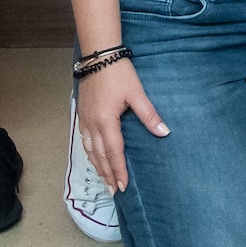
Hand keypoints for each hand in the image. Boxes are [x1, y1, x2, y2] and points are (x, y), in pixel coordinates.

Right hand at [78, 59, 168, 192]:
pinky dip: (90, 153)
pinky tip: (94, 157)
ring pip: (90, 150)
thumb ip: (149, 115)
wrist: (98, 55)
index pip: (114, 152)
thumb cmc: (119, 72)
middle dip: (107, 174)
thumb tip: (164, 132)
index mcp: (106, 121)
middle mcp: (92, 124)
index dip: (119, 170)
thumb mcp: (137, 93)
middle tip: (114, 191)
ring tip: (104, 180)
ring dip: (97, 166)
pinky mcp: (81, 114)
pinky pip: (84, 140)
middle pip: (100, 155)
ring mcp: (85, 120)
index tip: (123, 186)